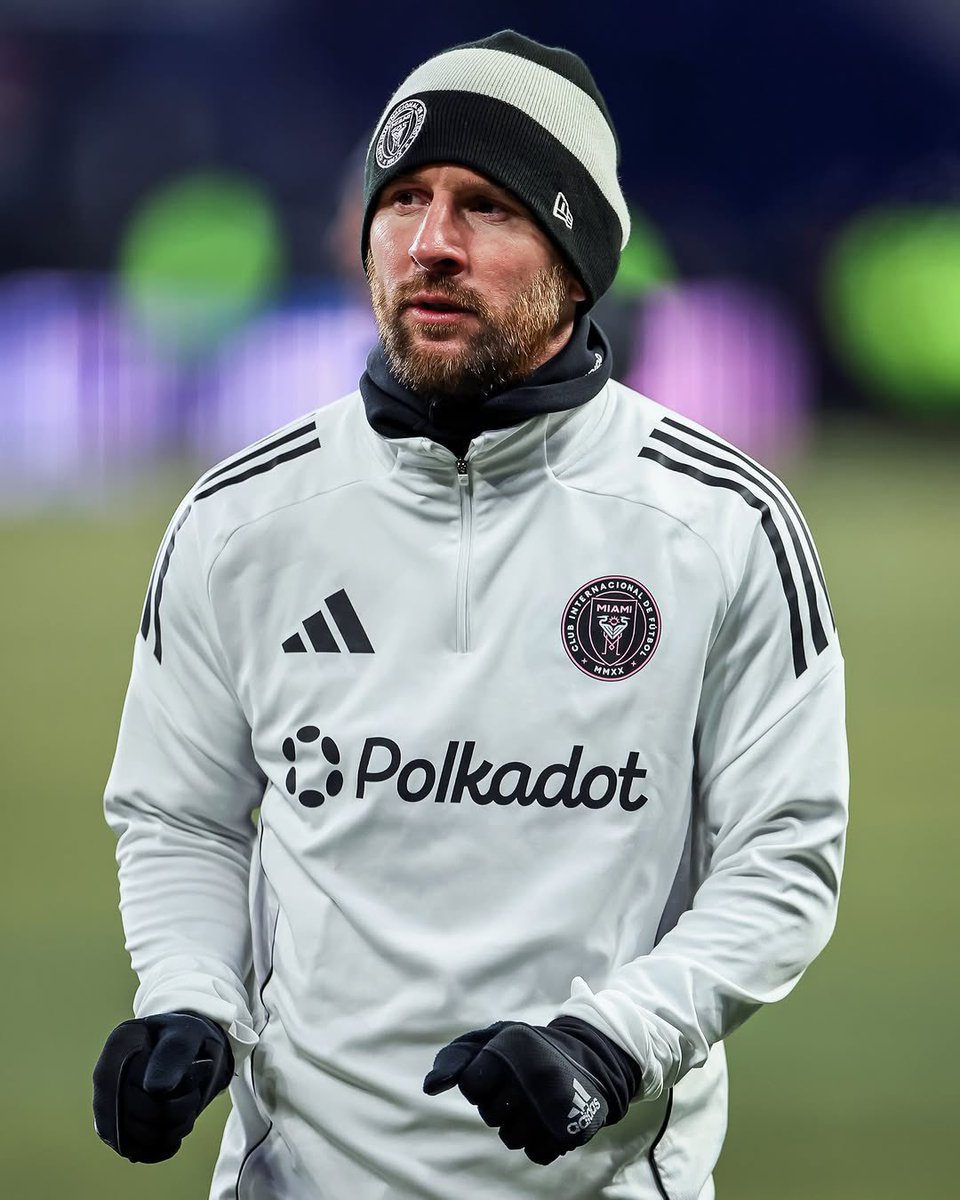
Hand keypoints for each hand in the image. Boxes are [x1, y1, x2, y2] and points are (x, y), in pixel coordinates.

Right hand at [93, 1011, 232, 1162]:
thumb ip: (174, 1054)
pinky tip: (178, 1126)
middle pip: (134, 1118)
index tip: (202, 1068)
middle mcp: (104, 1080)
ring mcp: (108, 1107)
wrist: (190, 1050)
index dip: (172, 1091)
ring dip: (174, 1129)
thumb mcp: (188, 1035)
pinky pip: (140, 1153)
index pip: (134, 1086)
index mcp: (118, 1047)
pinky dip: (166, 1146)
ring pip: (136, 1141)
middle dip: (177, 1110)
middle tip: (195, 1090)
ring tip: (188, 1105)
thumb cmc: (187, 1037)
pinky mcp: (118, 1131)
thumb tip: (154, 1090)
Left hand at [423, 1019, 638, 1164]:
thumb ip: (456, 1057)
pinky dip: (539, 1142)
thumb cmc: (527, 1050)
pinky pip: (536, 1153)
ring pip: (511, 1137)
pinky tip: (546, 1120)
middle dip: (499, 1104)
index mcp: (511, 1047)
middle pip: (490, 1114)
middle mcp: (532, 1075)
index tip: (494, 1074)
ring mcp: (552, 1105)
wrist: (588, 1057)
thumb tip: (430, 1087)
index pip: (471, 1085)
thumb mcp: (492, 1038)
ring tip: (533, 1103)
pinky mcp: (570, 1129)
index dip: (479, 1083)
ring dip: (518, 1124)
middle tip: (518, 1087)